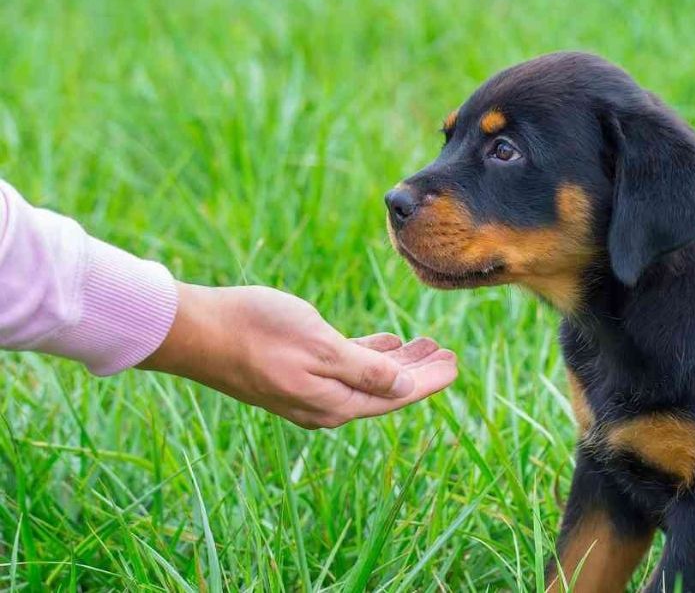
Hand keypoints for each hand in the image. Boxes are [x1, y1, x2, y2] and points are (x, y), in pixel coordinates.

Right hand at [138, 283, 456, 428]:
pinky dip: (369, 356)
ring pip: (367, 378)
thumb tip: (404, 387)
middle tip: (448, 354)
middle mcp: (324, 406)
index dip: (429, 380)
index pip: (397, 395)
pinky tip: (384, 342)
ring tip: (425, 345)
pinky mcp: (291, 374)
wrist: (196, 331)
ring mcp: (306, 392)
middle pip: (386, 391)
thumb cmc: (259, 332)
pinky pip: (344, 369)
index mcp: (335, 403)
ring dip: (397, 362)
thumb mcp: (322, 346)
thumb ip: (366, 369)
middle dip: (419, 372)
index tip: (455, 363)